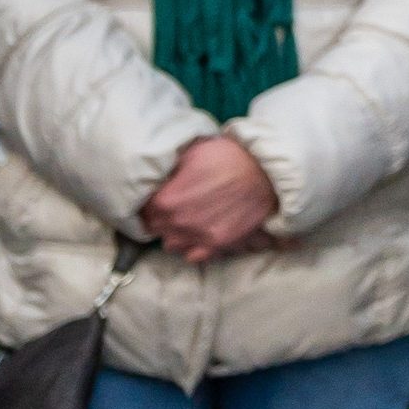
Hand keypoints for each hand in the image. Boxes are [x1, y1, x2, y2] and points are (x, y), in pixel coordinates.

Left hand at [144, 133, 280, 261]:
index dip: (150, 202)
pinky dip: (193, 247)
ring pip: (171, 244)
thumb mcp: (192, 153)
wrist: (266, 170)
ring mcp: (197, 235)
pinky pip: (194, 256)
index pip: (142, 210)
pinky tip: (199, 235)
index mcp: (165, 200)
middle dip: (161, 218)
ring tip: (186, 222)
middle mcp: (176, 222)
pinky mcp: (218, 243)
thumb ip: (169, 171)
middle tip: (174, 207)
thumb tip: (156, 178)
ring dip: (175, 234)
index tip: (158, 198)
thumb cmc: (228, 156)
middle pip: (155, 228)